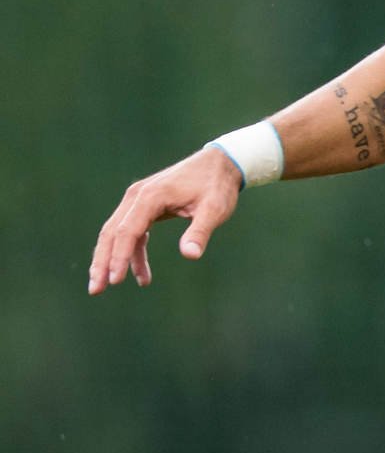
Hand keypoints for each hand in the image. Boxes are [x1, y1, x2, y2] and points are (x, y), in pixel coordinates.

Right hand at [88, 146, 243, 293]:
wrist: (220, 162)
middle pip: (112, 232)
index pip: (128, 230)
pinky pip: (131, 232)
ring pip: (116, 233)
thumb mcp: (214, 209)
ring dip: (110, 259)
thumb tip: (191, 255)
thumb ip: (200, 231)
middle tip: (96, 290)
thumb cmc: (217, 186)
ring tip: (106, 286)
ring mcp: (138, 200)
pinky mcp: (144, 206)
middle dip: (102, 262)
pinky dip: (132, 253)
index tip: (115, 280)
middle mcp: (137, 196)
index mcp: (152, 196)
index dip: (120, 256)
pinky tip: (142, 275)